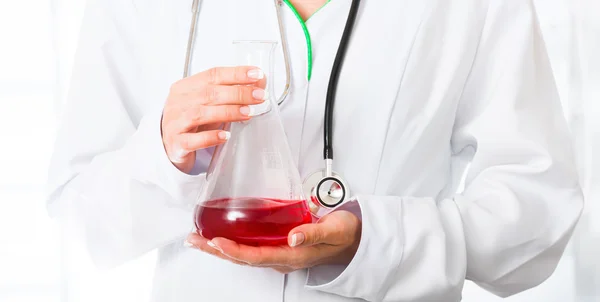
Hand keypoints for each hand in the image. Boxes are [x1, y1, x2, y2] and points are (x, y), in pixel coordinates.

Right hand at [161, 66, 267, 172]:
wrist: (168, 145)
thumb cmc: (190, 120)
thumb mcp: (207, 103)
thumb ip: (229, 93)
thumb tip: (259, 83)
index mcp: (186, 87)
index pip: (213, 75)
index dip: (236, 74)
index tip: (256, 74)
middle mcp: (178, 102)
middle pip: (209, 93)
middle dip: (238, 93)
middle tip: (259, 96)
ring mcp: (175, 122)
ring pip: (201, 114)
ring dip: (227, 112)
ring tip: (248, 113)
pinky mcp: (176, 143)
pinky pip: (192, 140)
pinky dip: (210, 137)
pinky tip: (225, 136)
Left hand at [186, 210, 361, 273]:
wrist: (353, 239)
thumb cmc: (344, 234)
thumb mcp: (333, 230)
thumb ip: (313, 233)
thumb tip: (293, 236)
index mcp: (293, 256)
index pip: (257, 256)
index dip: (235, 251)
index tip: (216, 241)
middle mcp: (282, 258)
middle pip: (243, 258)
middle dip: (216, 250)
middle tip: (194, 240)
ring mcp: (279, 254)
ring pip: (243, 254)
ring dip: (219, 248)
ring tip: (198, 239)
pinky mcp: (279, 247)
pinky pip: (251, 248)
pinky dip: (232, 243)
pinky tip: (221, 237)